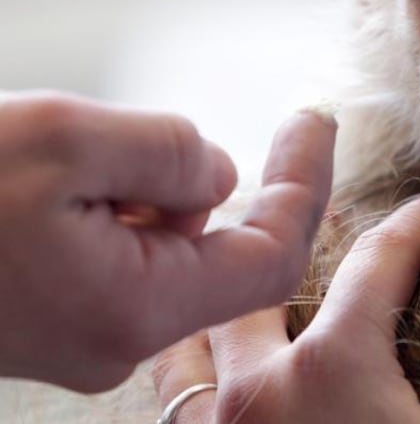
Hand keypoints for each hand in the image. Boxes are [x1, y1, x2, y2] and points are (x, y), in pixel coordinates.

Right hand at [0, 92, 336, 391]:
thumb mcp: (63, 142)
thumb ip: (169, 155)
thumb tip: (221, 179)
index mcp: (138, 307)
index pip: (272, 258)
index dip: (305, 186)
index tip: (315, 122)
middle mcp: (121, 342)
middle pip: (219, 253)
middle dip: (198, 182)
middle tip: (140, 136)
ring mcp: (87, 341)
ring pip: (167, 252)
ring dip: (148, 194)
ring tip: (72, 164)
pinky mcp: (61, 327)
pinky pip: (123, 264)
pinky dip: (116, 216)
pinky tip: (59, 190)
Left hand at [153, 195, 419, 423]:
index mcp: (333, 370)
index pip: (380, 256)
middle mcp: (255, 390)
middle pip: (262, 264)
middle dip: (302, 210)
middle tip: (331, 181)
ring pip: (201, 323)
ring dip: (235, 282)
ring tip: (271, 257)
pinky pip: (178, 389)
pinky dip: (202, 351)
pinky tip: (241, 345)